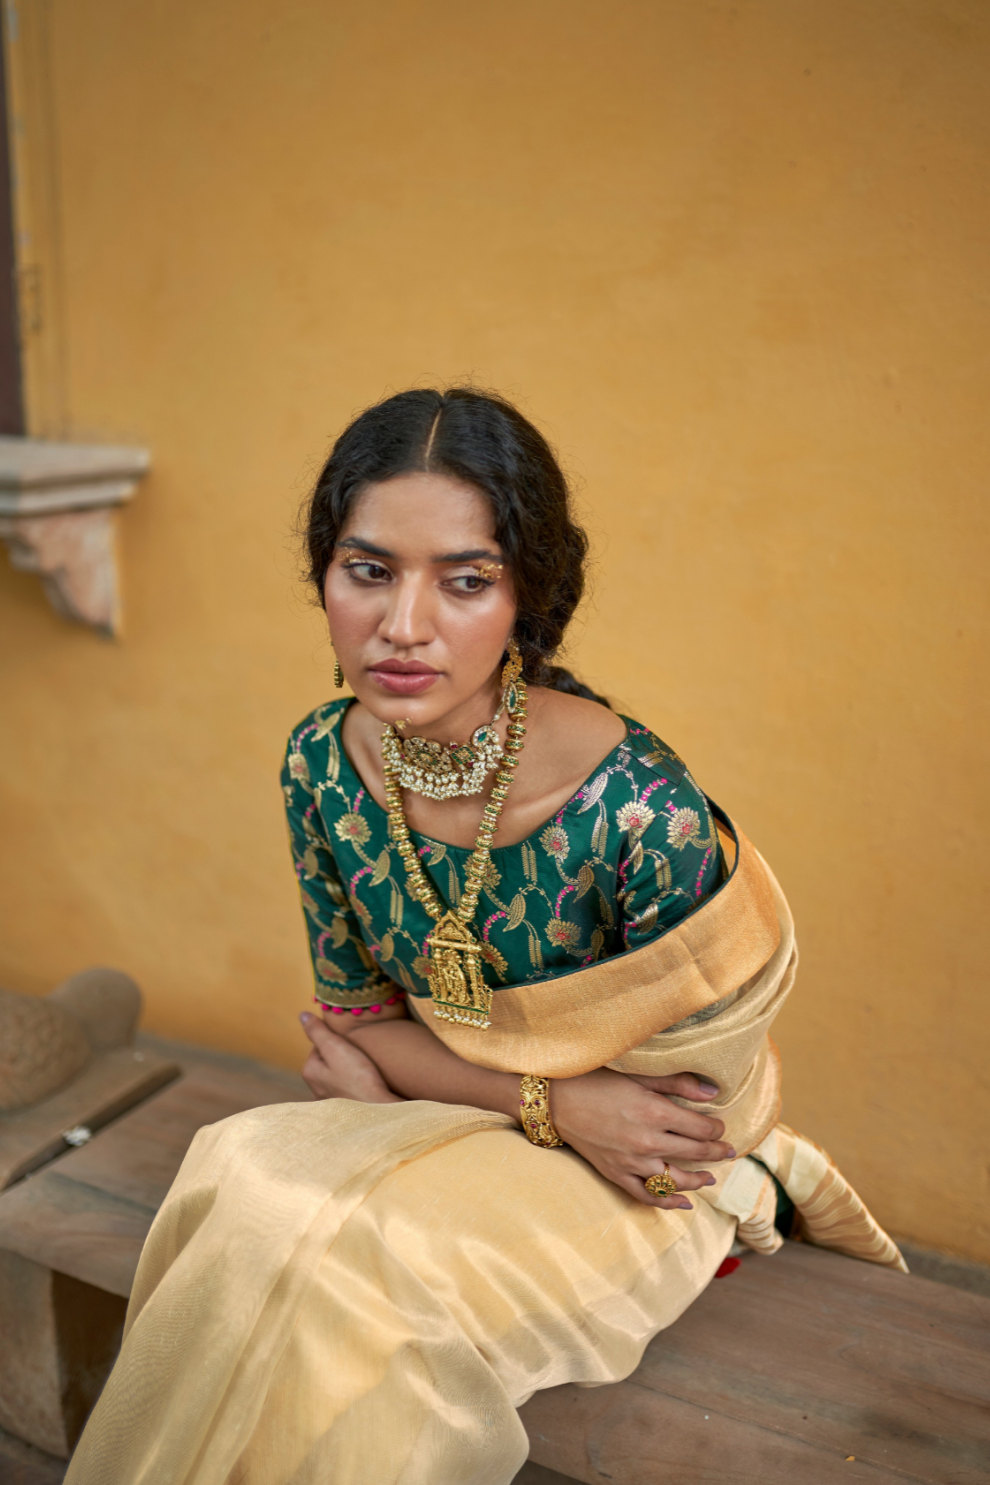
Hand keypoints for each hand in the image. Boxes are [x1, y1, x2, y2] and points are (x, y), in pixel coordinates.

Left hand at [299, 1011, 404, 1102]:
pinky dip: (357, 1083)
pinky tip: (368, 1085)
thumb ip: (318, 1031)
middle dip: (344, 1054)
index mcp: (309, 1071)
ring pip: (340, 1074)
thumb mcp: (336, 1047)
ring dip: (352, 1069)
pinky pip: (349, 1088)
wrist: (378, 1113)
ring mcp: (330, 1100)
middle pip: (330, 1059)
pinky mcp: (345, 1109)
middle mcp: (315, 1088)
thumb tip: (303, 1015)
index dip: (338, 1039)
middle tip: (361, 1056)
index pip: (321, 1043)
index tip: (352, 1043)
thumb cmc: (358, 1078)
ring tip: (366, 1070)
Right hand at [549, 1068, 734, 1210]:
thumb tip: (714, 1092)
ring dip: (699, 1180)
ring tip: (711, 1177)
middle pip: (694, 1154)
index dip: (716, 1130)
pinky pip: (648, 1196)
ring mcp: (631, 1163)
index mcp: (654, 1112)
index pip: (701, 1129)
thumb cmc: (596, 1081)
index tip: (721, 1127)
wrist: (555, 1101)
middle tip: (728, 1151)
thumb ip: (678, 1084)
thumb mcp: (638, 1075)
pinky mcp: (616, 1175)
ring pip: (676, 1180)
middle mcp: (647, 1142)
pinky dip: (668, 1203)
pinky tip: (684, 1204)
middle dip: (716, 1153)